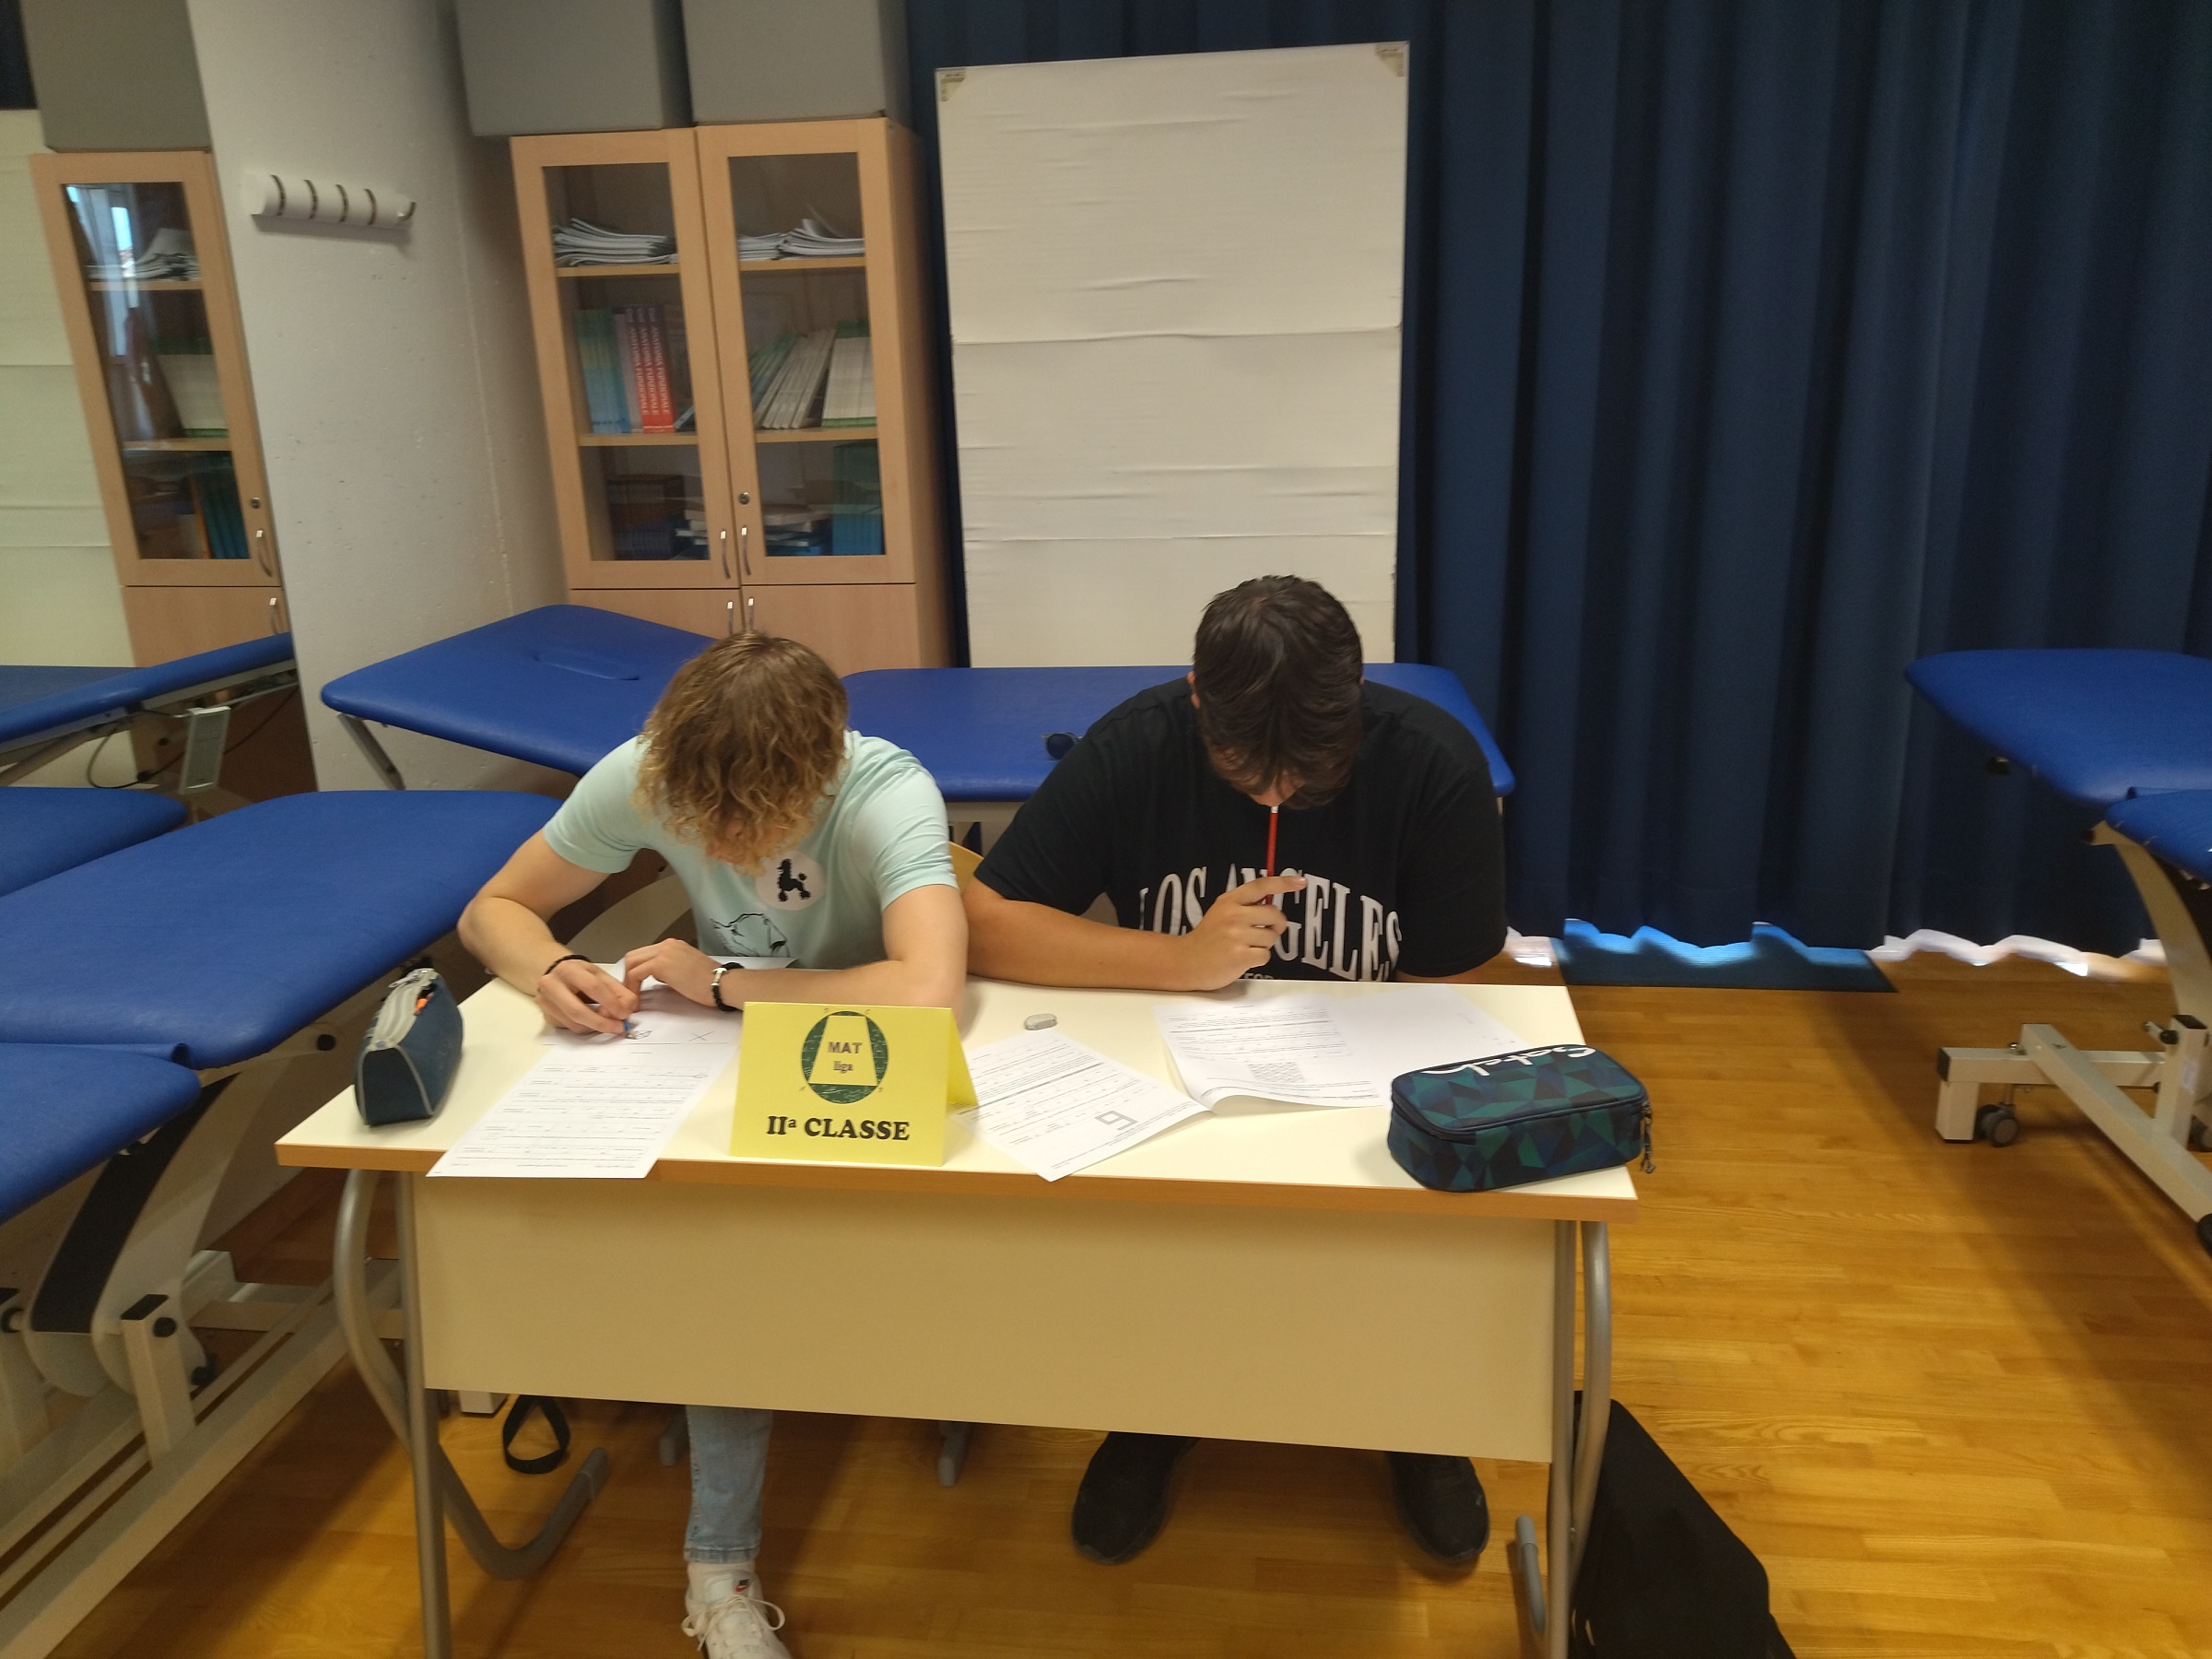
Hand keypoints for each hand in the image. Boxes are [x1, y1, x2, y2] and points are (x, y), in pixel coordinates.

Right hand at [537, 956, 637, 1034]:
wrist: (553, 974)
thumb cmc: (579, 974)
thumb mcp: (599, 974)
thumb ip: (617, 990)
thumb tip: (629, 1007)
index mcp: (567, 970)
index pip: (591, 987)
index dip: (610, 1002)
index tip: (624, 1013)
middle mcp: (551, 985)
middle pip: (577, 1011)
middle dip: (602, 1022)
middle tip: (619, 1027)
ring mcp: (545, 1002)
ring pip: (574, 1024)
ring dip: (595, 1028)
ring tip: (609, 1024)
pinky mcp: (546, 1016)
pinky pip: (569, 1028)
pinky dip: (586, 1028)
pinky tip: (593, 1022)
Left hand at [621, 938, 724, 1009]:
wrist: (722, 984)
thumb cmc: (711, 983)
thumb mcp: (687, 970)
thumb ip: (672, 970)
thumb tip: (661, 978)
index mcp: (674, 946)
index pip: (645, 954)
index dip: (636, 971)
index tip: (636, 987)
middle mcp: (667, 945)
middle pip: (634, 956)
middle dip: (627, 975)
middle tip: (629, 993)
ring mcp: (663, 952)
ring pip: (632, 962)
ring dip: (628, 981)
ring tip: (631, 998)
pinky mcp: (661, 964)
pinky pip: (636, 974)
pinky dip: (632, 987)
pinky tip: (637, 1000)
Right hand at [1176, 872, 1303, 988]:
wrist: (1186, 962)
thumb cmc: (1208, 938)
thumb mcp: (1221, 912)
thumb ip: (1244, 905)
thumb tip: (1272, 904)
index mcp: (1229, 901)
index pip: (1260, 886)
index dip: (1283, 883)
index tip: (1300, 882)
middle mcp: (1233, 915)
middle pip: (1274, 914)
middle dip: (1276, 925)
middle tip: (1265, 932)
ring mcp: (1236, 936)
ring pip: (1272, 937)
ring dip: (1264, 944)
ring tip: (1246, 947)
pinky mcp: (1240, 956)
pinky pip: (1266, 955)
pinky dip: (1259, 959)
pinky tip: (1243, 958)